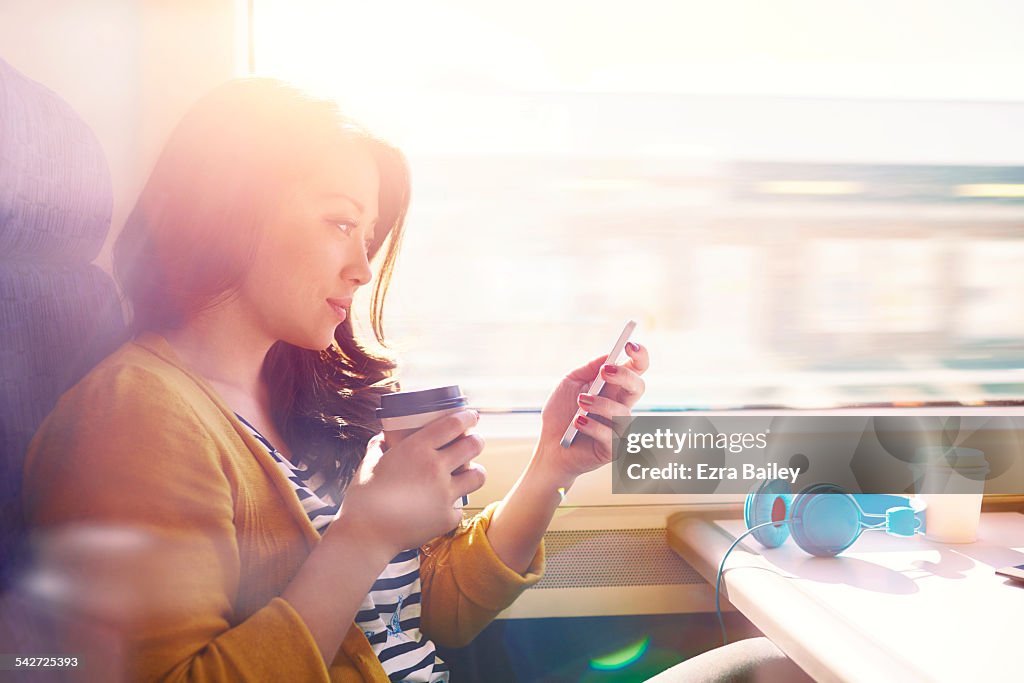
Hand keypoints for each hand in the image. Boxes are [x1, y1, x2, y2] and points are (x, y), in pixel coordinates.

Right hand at [332, 409, 485, 556]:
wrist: (365, 535)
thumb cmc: (363, 499)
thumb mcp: (369, 464)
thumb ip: (378, 447)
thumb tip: (382, 437)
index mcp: (417, 449)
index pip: (454, 424)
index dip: (468, 417)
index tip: (471, 416)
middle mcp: (436, 468)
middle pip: (473, 445)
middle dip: (476, 441)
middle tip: (472, 443)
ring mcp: (444, 494)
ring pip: (478, 476)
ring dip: (474, 472)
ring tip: (467, 474)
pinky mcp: (447, 517)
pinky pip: (460, 506)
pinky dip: (452, 506)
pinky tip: (442, 506)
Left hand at [536, 341, 649, 481]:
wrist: (549, 446)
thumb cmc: (560, 414)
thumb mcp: (569, 383)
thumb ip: (588, 369)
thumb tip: (607, 356)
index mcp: (614, 388)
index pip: (636, 369)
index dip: (639, 356)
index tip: (629, 345)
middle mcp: (621, 406)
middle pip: (638, 387)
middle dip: (624, 376)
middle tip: (605, 372)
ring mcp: (619, 428)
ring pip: (623, 412)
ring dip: (601, 403)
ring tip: (580, 401)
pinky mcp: (613, 449)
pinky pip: (611, 435)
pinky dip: (592, 426)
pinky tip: (577, 422)